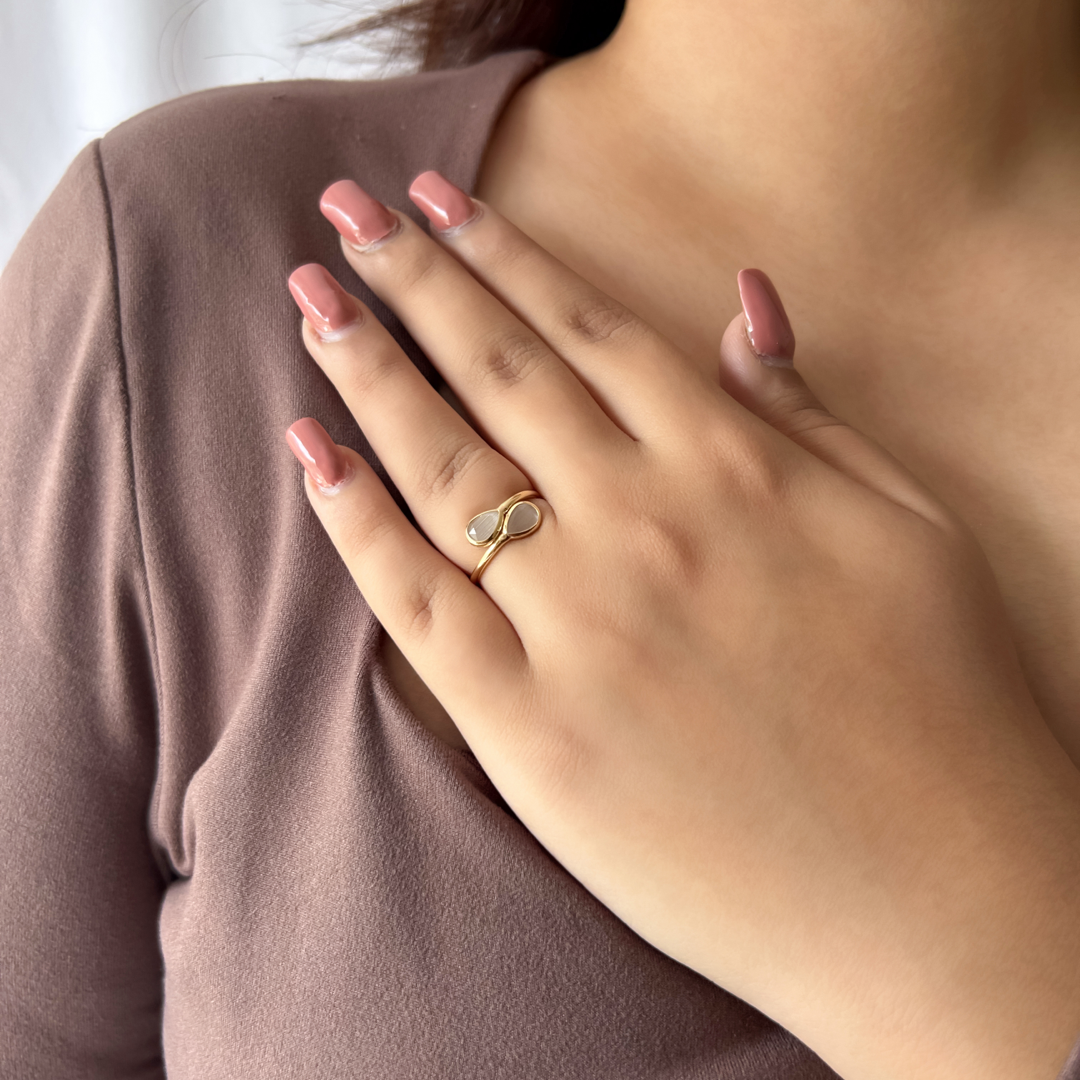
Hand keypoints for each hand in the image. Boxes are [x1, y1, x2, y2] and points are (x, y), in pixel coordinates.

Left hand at [284, 172, 1079, 1079]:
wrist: (937, 901)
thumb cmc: (943, 708)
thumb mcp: (903, 525)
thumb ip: (808, 412)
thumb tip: (743, 304)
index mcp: (733, 468)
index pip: (588, 330)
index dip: (502, 255)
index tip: (436, 201)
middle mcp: (643, 524)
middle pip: (498, 371)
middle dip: (411, 279)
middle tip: (344, 212)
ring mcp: (578, 627)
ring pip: (442, 466)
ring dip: (366, 370)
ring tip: (310, 301)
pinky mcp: (531, 732)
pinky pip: (415, 605)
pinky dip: (354, 522)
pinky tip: (310, 453)